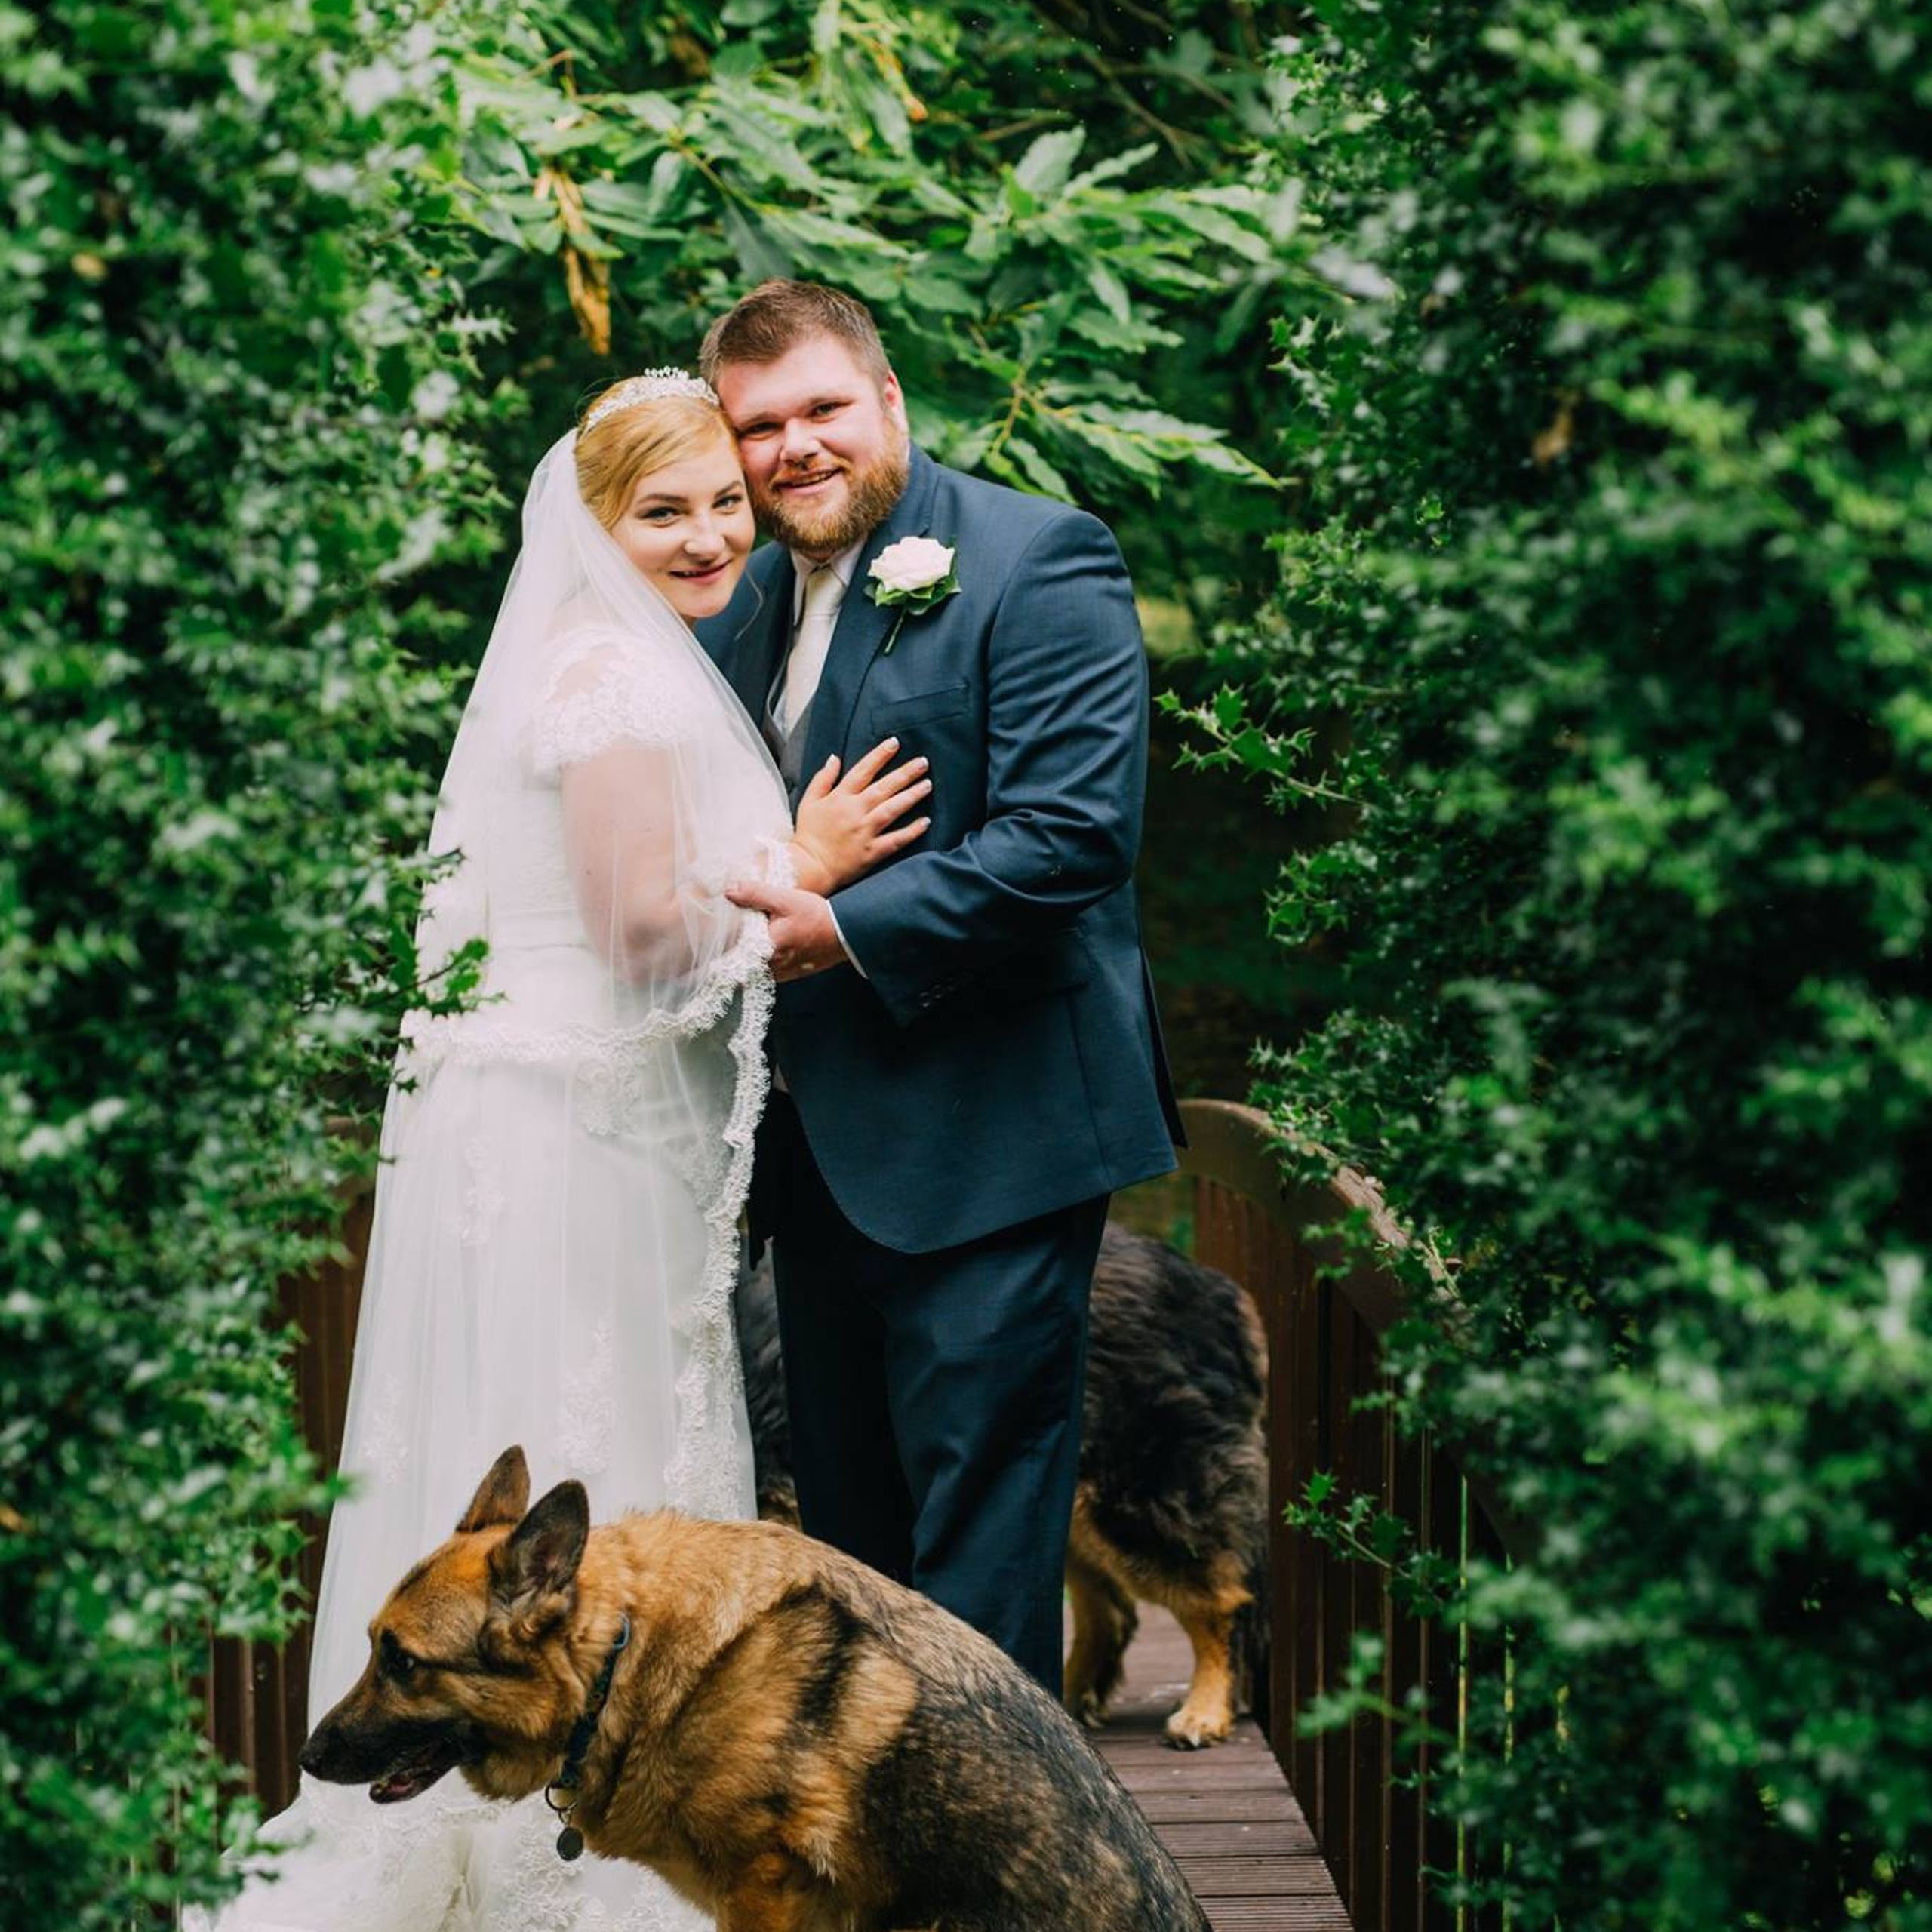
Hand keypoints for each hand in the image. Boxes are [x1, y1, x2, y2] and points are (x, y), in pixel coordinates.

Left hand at [727, 879, 847, 981]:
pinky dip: (766, 961)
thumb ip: (755, 894)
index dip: (721, 948)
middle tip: (731, 936)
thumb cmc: (816, 916)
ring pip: (756, 968)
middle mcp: (771, 966)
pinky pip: (769, 971)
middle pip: (742, 962)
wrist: (846, 933)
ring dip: (751, 957)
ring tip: (752, 940)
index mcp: (765, 948)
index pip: (731, 955)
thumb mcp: (784, 899)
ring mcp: (781, 974)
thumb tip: (729, 890)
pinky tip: (770, 947)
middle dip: (737, 949)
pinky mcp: (791, 975)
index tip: (714, 940)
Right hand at [789, 737, 931, 896]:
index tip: (895, 742)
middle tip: (923, 762)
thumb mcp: (808, 802)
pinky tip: (926, 821)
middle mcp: (855, 811)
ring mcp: (864, 831)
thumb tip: (835, 757)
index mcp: (840, 797)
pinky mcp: (871, 851)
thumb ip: (822, 778)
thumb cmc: (808, 834)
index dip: (879, 755)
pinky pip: (895, 839)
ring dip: (911, 796)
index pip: (863, 770)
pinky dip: (911, 831)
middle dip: (905, 773)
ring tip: (927, 785)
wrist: (808, 867)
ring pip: (892, 809)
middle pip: (884, 787)